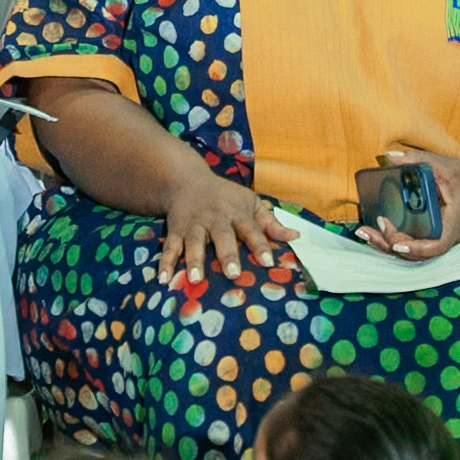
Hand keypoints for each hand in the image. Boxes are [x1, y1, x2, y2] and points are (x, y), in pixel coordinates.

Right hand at [159, 170, 297, 284]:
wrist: (186, 180)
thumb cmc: (225, 196)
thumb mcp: (250, 202)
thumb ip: (270, 222)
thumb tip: (296, 236)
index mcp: (236, 212)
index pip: (251, 230)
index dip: (260, 245)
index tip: (269, 262)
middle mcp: (215, 218)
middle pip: (222, 237)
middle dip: (227, 255)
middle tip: (234, 273)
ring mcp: (193, 225)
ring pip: (194, 243)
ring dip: (194, 260)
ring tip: (196, 279)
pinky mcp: (175, 230)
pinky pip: (169, 247)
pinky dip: (165, 263)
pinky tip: (163, 279)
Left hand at [355, 148, 459, 262]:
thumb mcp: (444, 165)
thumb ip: (418, 159)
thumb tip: (389, 156)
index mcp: (456, 220)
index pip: (439, 245)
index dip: (418, 249)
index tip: (397, 243)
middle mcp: (452, 236)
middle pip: (421, 253)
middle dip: (392, 245)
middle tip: (369, 230)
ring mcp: (446, 239)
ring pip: (417, 253)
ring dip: (391, 246)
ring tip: (366, 234)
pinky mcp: (439, 237)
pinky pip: (419, 246)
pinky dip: (399, 242)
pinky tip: (379, 233)